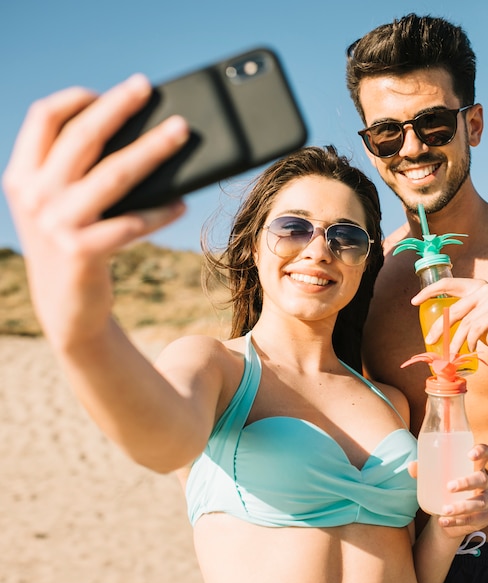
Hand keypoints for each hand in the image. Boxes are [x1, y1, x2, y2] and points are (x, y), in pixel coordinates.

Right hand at [2, 75, 189, 345]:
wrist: (67, 308)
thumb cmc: (74, 246)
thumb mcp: (61, 207)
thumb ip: (78, 175)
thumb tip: (139, 138)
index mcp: (23, 177)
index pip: (44, 118)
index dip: (78, 98)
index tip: (111, 91)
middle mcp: (35, 196)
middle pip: (83, 136)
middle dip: (119, 106)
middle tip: (147, 87)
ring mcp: (56, 224)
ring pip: (114, 174)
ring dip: (152, 149)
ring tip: (180, 133)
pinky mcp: (82, 251)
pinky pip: (132, 223)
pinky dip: (161, 211)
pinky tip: (181, 204)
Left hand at [409, 443, 487, 537]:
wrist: (452, 516)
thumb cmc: (446, 488)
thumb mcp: (438, 478)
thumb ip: (425, 471)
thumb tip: (411, 466)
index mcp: (474, 466)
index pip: (485, 453)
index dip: (481, 451)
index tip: (469, 454)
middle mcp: (485, 482)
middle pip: (481, 479)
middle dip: (466, 483)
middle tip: (449, 487)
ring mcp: (487, 500)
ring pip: (479, 503)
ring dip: (461, 507)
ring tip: (444, 510)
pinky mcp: (485, 517)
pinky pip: (474, 520)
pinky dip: (457, 521)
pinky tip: (444, 521)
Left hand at [411, 277, 487, 362]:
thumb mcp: (473, 321)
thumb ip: (459, 316)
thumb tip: (432, 328)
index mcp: (475, 286)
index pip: (447, 284)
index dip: (429, 291)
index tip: (414, 302)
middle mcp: (484, 289)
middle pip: (453, 309)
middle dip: (439, 328)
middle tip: (429, 340)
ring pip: (465, 323)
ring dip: (455, 341)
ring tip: (451, 354)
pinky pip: (477, 329)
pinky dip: (471, 342)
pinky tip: (471, 349)